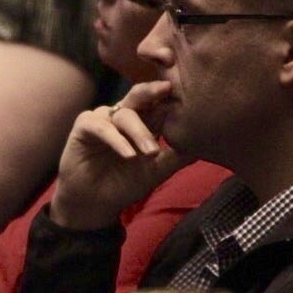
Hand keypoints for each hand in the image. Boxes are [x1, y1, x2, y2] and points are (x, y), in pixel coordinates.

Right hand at [49, 82, 188, 231]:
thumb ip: (178, 156)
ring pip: (124, 114)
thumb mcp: (157, 171)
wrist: (94, 204)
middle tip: (167, 89)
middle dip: (153, 90)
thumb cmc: (125, 184)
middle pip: (140, 96)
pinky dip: (116, 140)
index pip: (159, 102)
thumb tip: (207, 145)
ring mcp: (104, 118)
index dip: (171, 97)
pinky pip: (101, 127)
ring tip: (151, 153)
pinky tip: (128, 154)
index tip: (189, 92)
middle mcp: (124, 114)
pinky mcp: (84, 126)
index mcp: (144, 120)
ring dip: (139, 132)